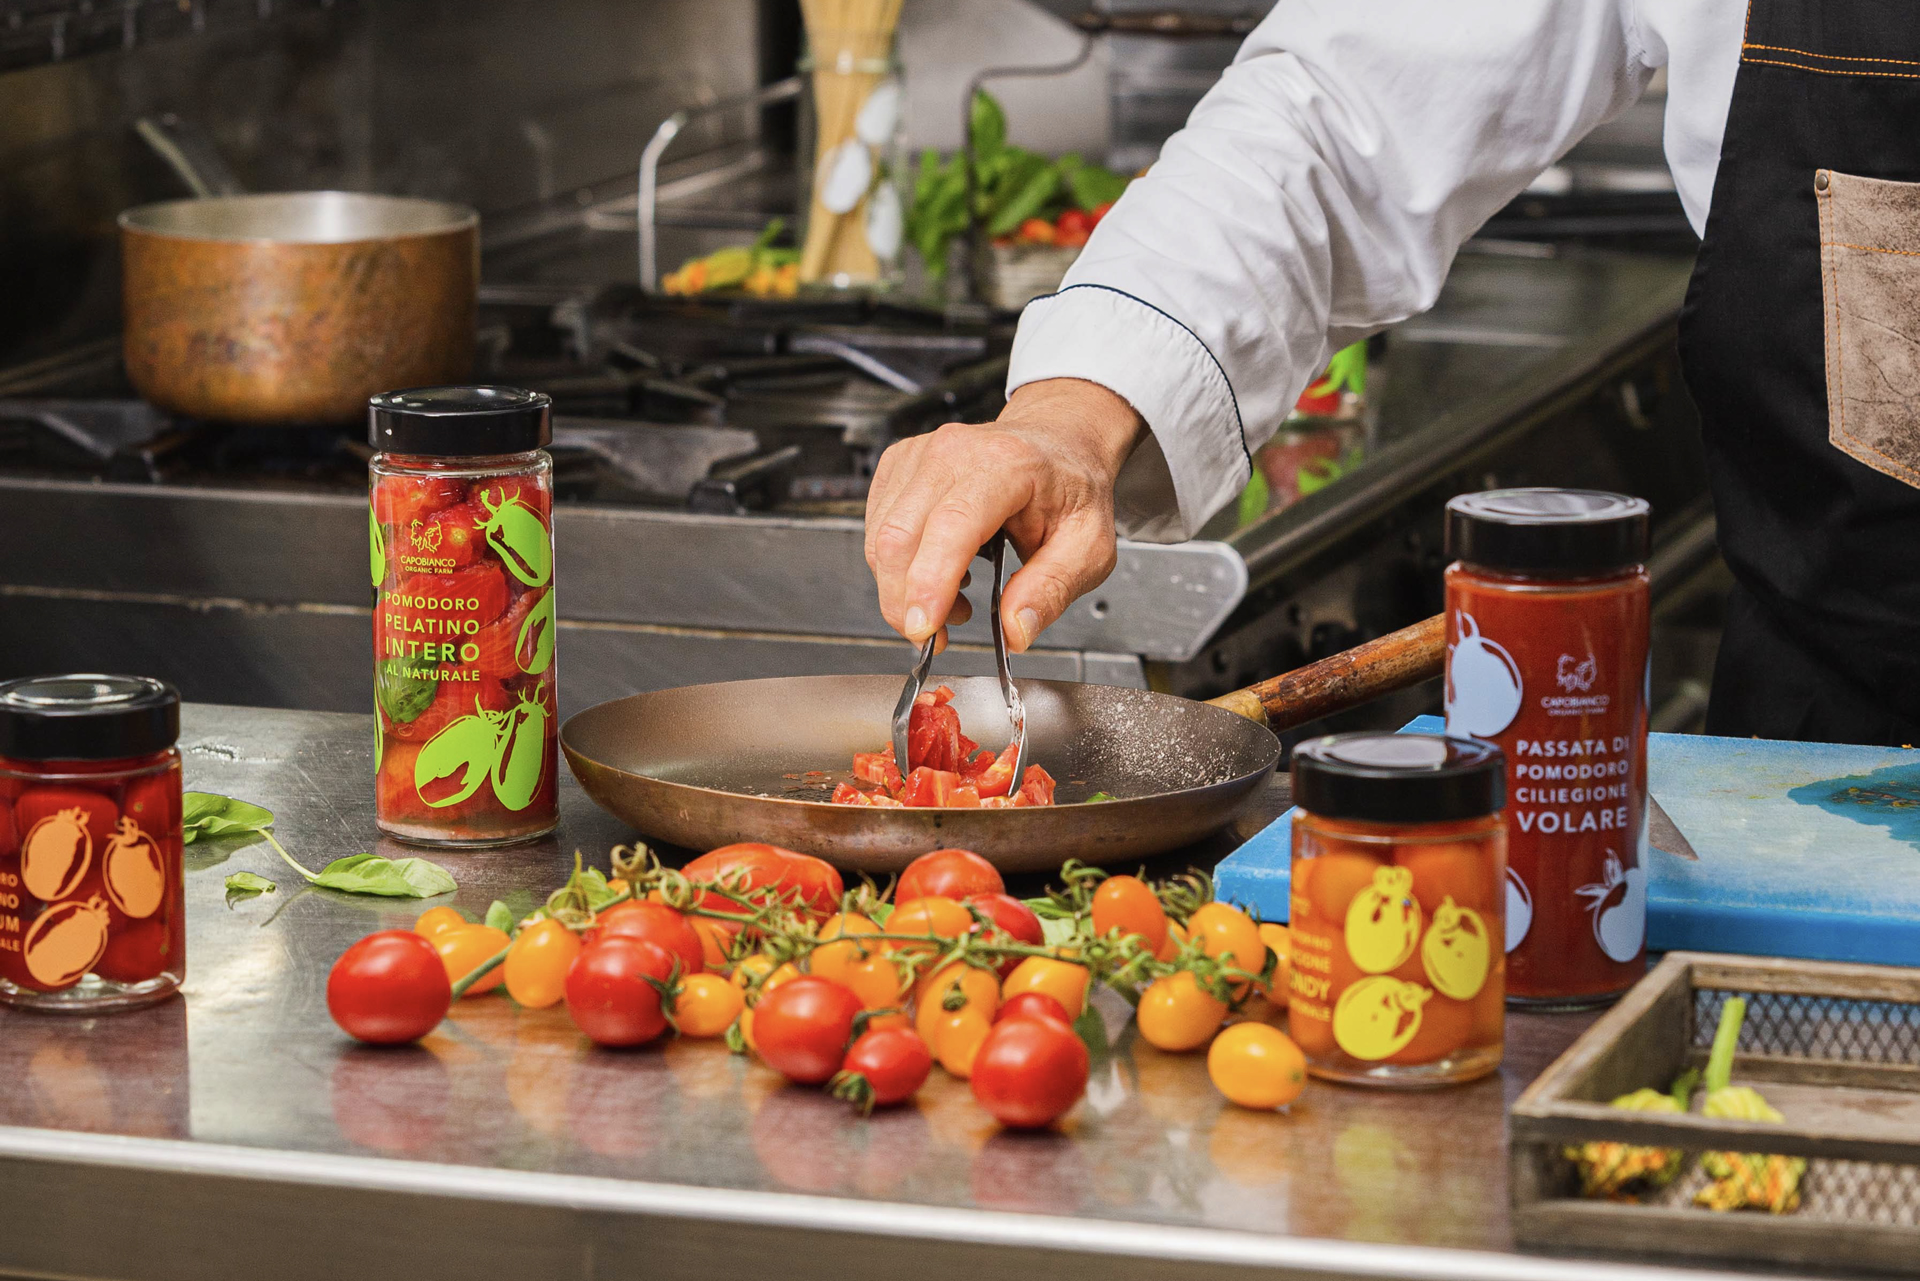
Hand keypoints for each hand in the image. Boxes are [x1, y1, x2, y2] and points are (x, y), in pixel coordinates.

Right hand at [864, 378, 1144, 653]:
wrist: (1056, 442)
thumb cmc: (1070, 487)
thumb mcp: (1089, 546)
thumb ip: (1052, 589)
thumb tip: (1015, 630)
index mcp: (1006, 464)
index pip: (951, 526)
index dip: (929, 583)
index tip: (925, 629)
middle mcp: (953, 452)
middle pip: (900, 537)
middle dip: (906, 602)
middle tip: (939, 636)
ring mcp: (919, 456)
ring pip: (880, 538)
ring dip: (902, 589)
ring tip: (953, 601)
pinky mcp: (898, 466)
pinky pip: (876, 529)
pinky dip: (896, 567)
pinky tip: (936, 571)